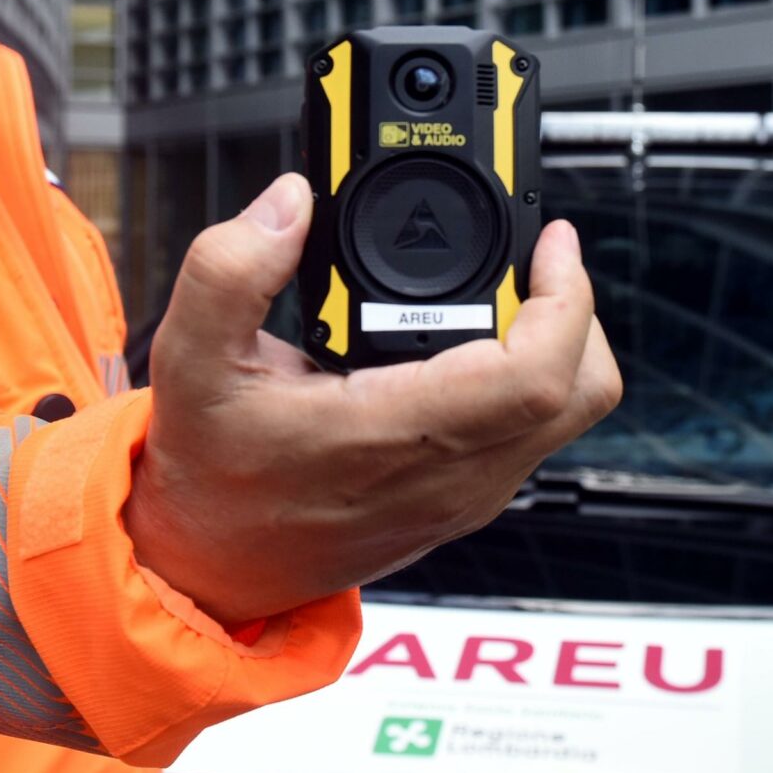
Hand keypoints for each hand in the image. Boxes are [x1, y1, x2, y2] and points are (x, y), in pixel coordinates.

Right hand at [125, 172, 622, 625]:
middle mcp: (451, 476)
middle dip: (575, 310)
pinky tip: (478, 344)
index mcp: (396, 437)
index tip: (552, 241)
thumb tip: (290, 204)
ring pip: (568, 417)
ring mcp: (467, 496)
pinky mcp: (466, 503)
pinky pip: (536, 435)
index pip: (538, 377)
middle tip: (532, 258)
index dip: (567, 299)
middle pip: (582, 392)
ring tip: (512, 292)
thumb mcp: (190, 361)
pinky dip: (533, 380)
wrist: (211, 568)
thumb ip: (230, 271)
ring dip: (560, 346)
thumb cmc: (210, 477)